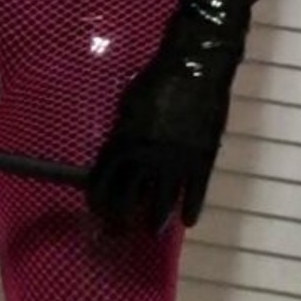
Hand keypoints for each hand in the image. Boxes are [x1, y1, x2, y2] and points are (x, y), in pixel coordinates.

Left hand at [86, 13, 241, 234]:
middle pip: (130, 198)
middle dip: (122, 219)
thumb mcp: (128, 105)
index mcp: (124, 140)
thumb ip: (121, 133)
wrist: (195, 67)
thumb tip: (116, 156)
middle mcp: (147, 156)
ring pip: (163, 202)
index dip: (98, 201)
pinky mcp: (202, 158)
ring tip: (152, 232)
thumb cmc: (157, 80)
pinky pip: (196, 192)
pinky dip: (191, 209)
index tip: (97, 212)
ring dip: (155, 221)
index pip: (103, 180)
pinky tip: (188, 222)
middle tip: (120, 232)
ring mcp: (176, 159)